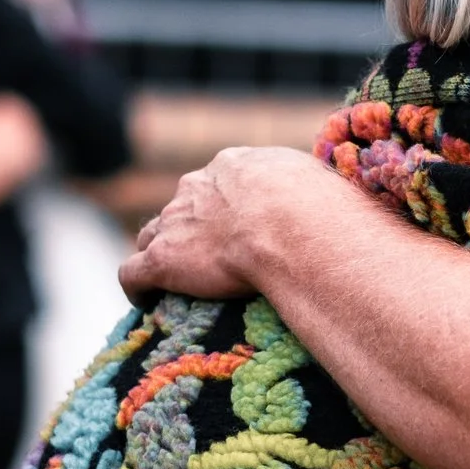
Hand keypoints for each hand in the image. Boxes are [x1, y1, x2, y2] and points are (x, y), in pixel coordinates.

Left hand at [118, 145, 331, 306]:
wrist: (288, 224)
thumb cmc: (316, 208)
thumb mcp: (319, 184)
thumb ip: (311, 192)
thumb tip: (336, 206)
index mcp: (234, 166)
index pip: (218, 184)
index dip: (223, 206)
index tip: (237, 227)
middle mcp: (197, 187)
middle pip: (181, 206)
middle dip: (188, 227)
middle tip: (208, 256)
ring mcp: (175, 223)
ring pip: (152, 235)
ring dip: (159, 252)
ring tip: (171, 281)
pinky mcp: (162, 259)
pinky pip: (133, 272)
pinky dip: (136, 286)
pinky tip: (143, 302)